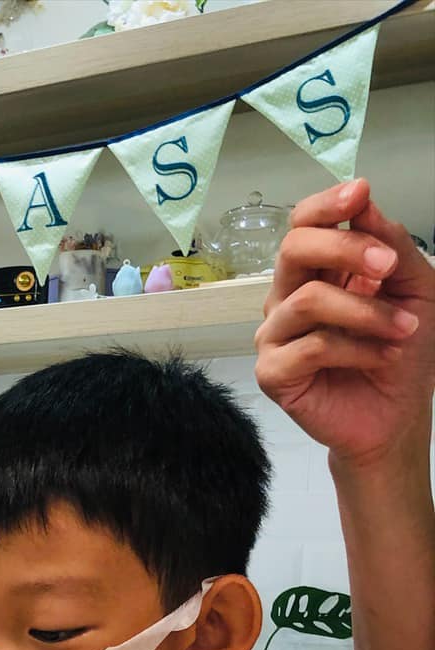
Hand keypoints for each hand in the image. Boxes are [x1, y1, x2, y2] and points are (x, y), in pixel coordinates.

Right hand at [255, 180, 434, 465]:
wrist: (394, 417)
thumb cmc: (400, 353)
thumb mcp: (415, 288)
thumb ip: (392, 246)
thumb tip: (365, 203)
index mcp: (317, 271)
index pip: (304, 224)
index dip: (326, 204)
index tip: (361, 192)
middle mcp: (288, 297)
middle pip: (293, 249)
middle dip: (345, 248)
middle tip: (388, 266)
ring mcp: (275, 336)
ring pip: (308, 300)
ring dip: (365, 312)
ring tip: (404, 330)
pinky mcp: (273, 373)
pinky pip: (310, 347)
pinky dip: (355, 349)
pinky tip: (381, 358)